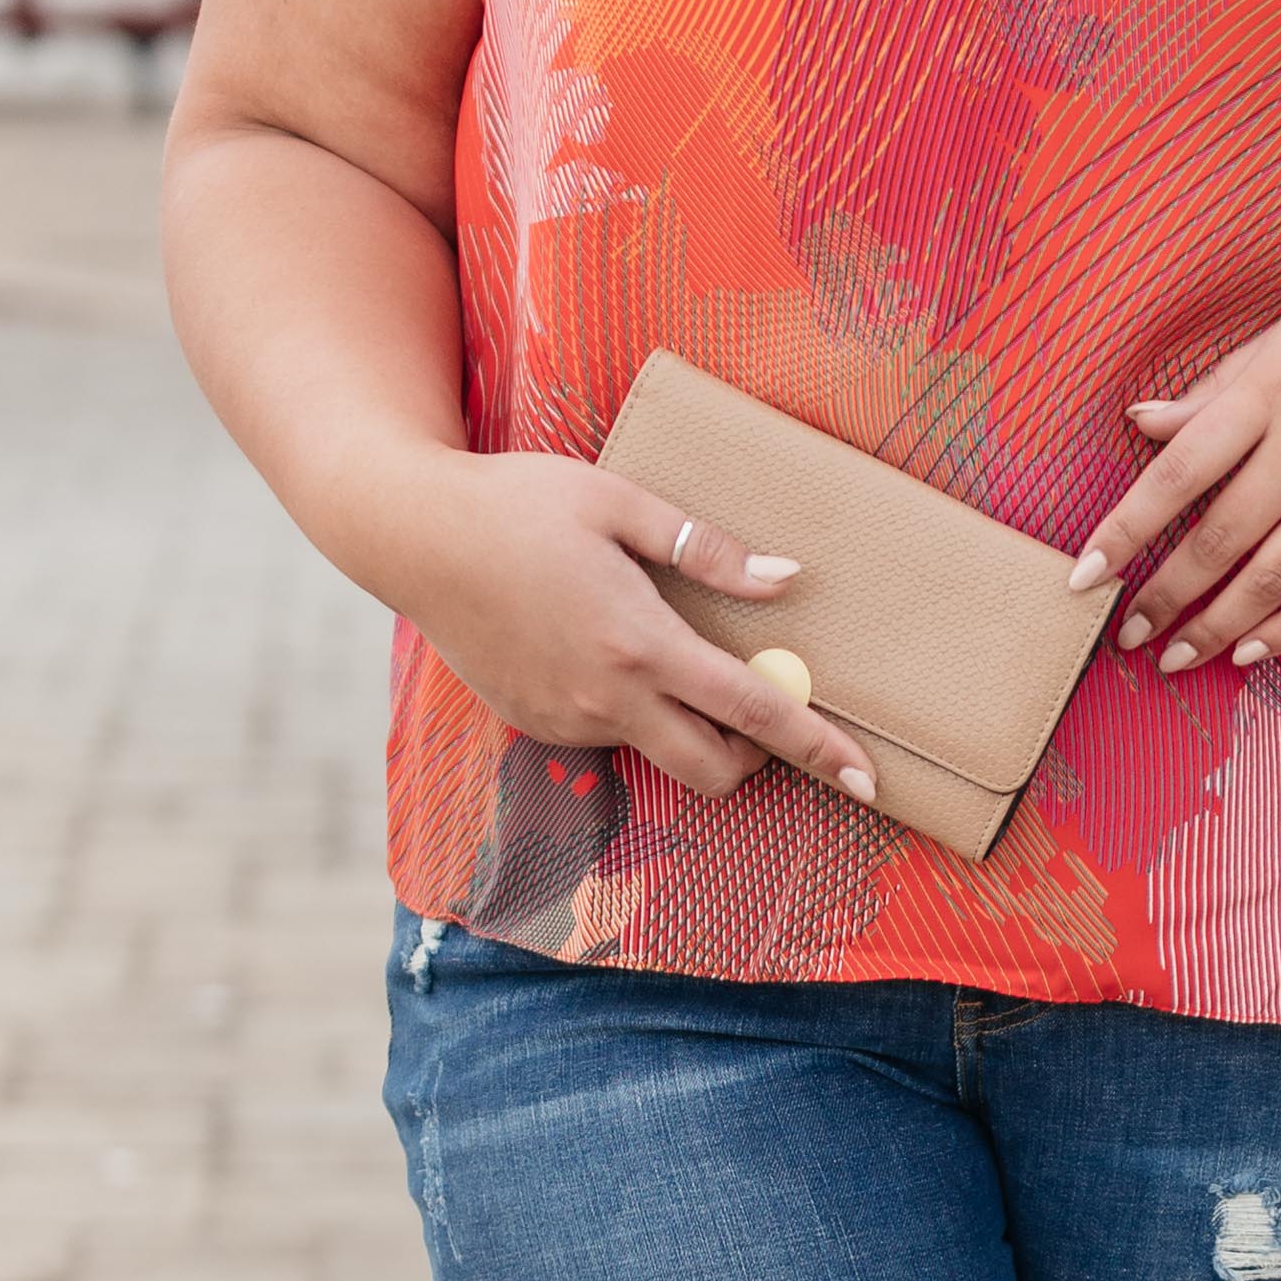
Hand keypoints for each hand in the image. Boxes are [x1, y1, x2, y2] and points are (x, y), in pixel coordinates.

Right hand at [385, 454, 879, 801]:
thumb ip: (706, 549)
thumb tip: (785, 580)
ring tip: (658, 647)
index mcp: (640, 642)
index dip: (819, 748)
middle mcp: (606, 698)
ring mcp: (566, 720)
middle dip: (756, 758)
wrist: (412, 536)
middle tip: (761, 705)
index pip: (754, 712)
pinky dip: (627, 708)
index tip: (867, 779)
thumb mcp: (617, 502)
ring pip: (657, 750)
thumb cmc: (518, 504)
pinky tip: (595, 647)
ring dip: (684, 723)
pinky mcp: (534, 725)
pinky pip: (605, 734)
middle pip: (713, 769)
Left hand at [1070, 231, 1280, 672]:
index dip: (1126, 528)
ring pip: (1275, 576)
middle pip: (1219, 537)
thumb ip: (1221, 387)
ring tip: (1174, 658)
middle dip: (1164, 595)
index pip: (1179, 470)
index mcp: (1273, 388)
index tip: (1083, 574)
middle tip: (1124, 634)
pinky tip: (1252, 651)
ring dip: (1217, 626)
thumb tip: (1142, 423)